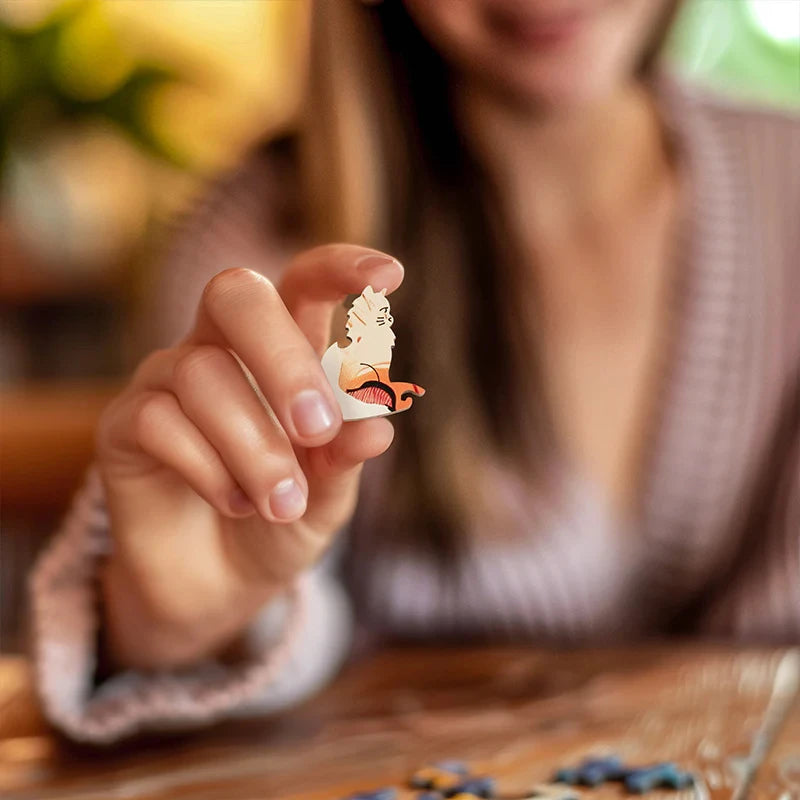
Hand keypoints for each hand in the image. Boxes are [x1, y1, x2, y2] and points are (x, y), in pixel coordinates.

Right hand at [96, 245, 403, 668]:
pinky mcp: (124, 425)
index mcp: (282, 354)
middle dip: (282, 358)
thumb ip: (346, 460)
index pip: (302, 284)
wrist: (220, 587)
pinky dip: (209, 469)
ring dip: (254, 447)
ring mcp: (166, 382)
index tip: (391, 274)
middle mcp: (220, 350)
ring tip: (282, 503)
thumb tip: (376, 428)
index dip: (339, 268)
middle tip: (316, 430)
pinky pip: (158, 420)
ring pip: (201, 373)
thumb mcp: (328, 498)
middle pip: (235, 295)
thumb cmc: (281, 523)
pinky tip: (234, 501)